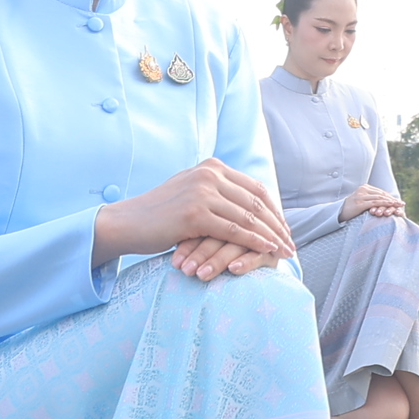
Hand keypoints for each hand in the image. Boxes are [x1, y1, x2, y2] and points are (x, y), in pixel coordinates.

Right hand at [95, 157, 293, 280]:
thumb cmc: (160, 214)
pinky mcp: (195, 214)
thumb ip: (217, 193)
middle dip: (277, 225)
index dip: (274, 210)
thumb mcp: (192, 193)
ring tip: (285, 252)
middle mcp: (209, 174)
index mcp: (212, 166)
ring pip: (248, 217)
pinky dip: (255, 242)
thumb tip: (248, 205)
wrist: (127, 222)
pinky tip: (268, 252)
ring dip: (271, 236)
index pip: (255, 188)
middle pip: (256, 202)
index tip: (285, 229)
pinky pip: (234, 230)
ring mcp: (202, 192)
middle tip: (292, 244)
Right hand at [340, 184, 404, 221]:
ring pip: (380, 198)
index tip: (398, 201)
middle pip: (381, 194)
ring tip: (399, 205)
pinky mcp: (360, 203)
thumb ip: (370, 200)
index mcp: (364, 188)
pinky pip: (375, 203)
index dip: (390, 197)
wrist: (338, 212)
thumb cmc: (351, 209)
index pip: (380, 192)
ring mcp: (361, 196)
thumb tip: (382, 204)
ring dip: (391, 202)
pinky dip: (384, 204)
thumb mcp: (361, 202)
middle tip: (402, 204)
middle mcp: (363, 190)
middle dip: (393, 199)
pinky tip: (391, 206)